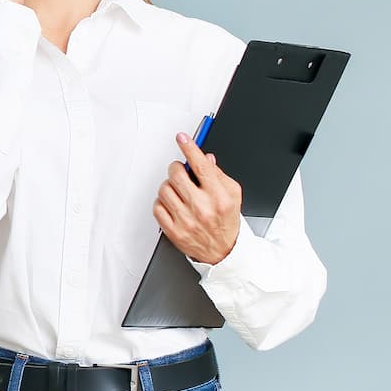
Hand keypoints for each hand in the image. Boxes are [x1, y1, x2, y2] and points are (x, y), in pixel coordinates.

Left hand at [153, 132, 241, 264]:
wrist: (224, 252)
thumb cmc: (227, 221)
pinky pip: (157, 207)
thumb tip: (206, 158)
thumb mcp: (233, 195)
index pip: (201, 166)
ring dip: (169, 186)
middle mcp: (202, 208)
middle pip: (177, 174)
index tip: (182, 138)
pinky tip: (172, 204)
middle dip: (176, 168)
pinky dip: (162, 202)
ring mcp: (186, 220)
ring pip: (164, 189)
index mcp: (219, 196)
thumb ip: (219, 175)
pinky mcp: (173, 231)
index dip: (189, 148)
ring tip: (178, 191)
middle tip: (180, 171)